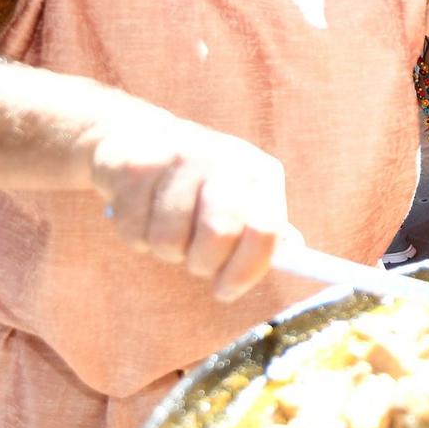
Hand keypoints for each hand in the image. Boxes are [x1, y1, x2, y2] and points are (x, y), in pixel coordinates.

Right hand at [86, 111, 288, 301]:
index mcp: (259, 172)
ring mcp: (179, 159)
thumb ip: (265, 230)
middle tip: (195, 261)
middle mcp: (225, 159)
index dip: (246, 270)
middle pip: (218, 235)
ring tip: (169, 228)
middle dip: (202, 262)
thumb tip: (294, 257)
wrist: (141, 137)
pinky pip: (134, 231)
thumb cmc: (202, 185)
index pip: (265, 230)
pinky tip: (143, 212)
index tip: (226, 290)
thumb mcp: (242, 197)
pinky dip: (137, 236)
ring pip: (169, 240)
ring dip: (167, 250)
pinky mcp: (137, 168)